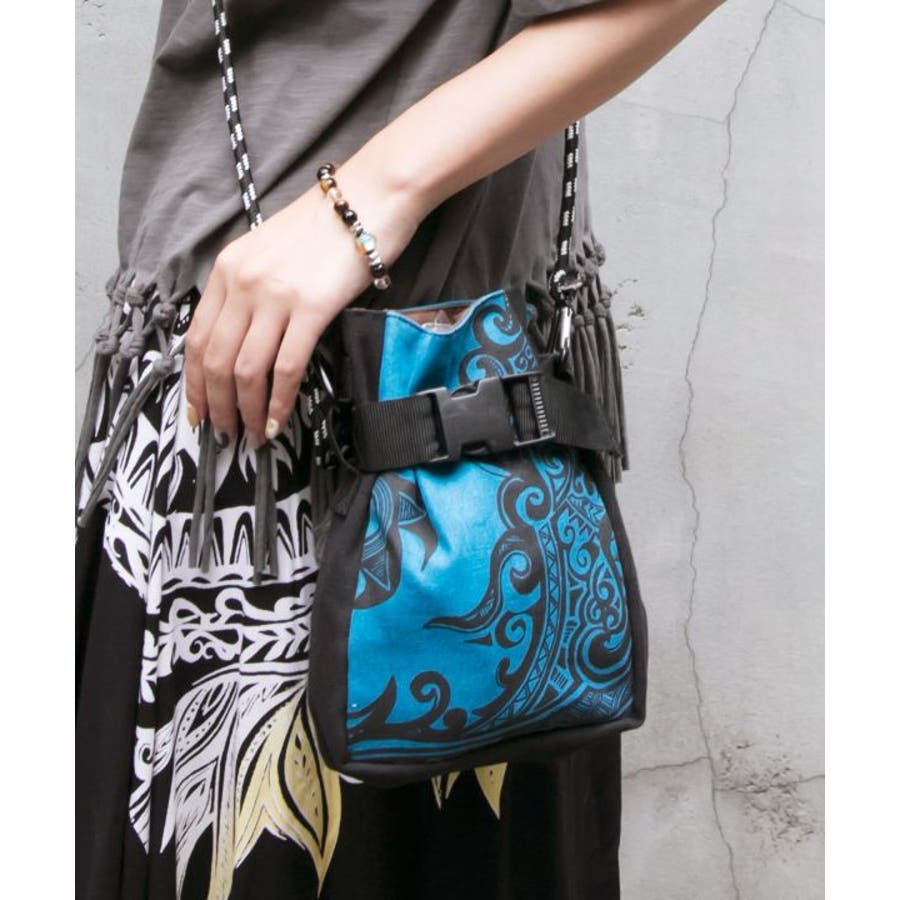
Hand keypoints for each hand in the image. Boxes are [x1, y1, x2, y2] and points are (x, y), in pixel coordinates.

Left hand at [183, 163, 419, 445]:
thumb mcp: (269, 252)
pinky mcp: (311, 308)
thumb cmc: (326, 226)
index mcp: (228, 269)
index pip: (197, 338)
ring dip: (245, 410)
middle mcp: (243, 283)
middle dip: (216, 405)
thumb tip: (246, 338)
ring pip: (246, 369)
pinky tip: (279, 420)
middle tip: (225, 434)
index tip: (198, 410)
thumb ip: (250, 289)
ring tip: (252, 435)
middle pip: (216, 360)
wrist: (368, 199)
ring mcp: (275, 296)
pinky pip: (286, 367)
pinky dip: (279, 401)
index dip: (194, 383)